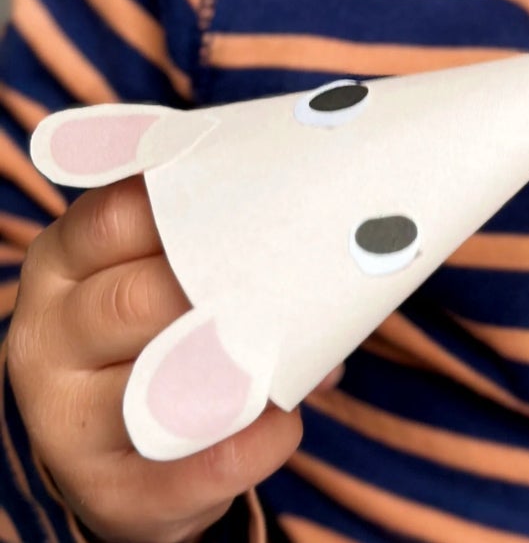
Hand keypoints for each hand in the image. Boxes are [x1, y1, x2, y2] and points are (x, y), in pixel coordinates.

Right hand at [8, 176, 341, 542]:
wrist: (119, 449)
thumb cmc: (161, 328)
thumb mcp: (158, 271)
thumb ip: (218, 240)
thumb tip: (327, 230)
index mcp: (66, 264)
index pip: (114, 219)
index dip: (185, 202)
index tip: (257, 190)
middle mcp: (49, 336)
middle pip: (132, 299)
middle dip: (216, 284)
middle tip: (287, 272)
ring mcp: (65, 419)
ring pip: (149, 388)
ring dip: (230, 368)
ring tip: (288, 349)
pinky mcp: (103, 489)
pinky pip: (175, 474)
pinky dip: (241, 450)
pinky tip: (285, 426)